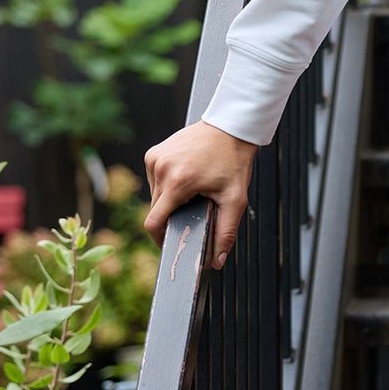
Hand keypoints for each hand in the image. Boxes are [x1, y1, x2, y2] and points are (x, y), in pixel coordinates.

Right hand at [143, 121, 257, 268]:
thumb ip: (226, 232)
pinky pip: (155, 179)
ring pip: (155, 195)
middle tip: (194, 210)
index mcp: (177, 182)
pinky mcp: (153, 152)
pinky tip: (186, 175)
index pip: (154, 222)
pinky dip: (168, 184)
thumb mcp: (235, 200)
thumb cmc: (234, 162)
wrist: (230, 127)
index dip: (160, 238)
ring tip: (194, 189)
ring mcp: (154, 158)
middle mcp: (160, 169)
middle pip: (155, 209)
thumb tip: (217, 262)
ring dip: (170, 199)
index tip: (170, 244)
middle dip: (172, 216)